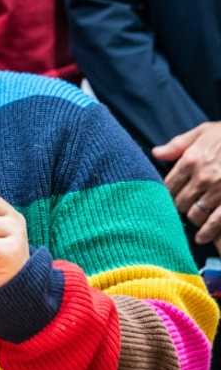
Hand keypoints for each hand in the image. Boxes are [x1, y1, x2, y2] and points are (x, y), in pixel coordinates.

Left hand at [153, 122, 220, 242]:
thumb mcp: (203, 132)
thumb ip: (178, 144)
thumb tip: (156, 153)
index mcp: (191, 160)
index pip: (168, 185)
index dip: (167, 194)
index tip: (170, 198)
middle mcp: (202, 177)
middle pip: (179, 202)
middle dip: (179, 207)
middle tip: (182, 209)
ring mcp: (218, 191)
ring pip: (195, 214)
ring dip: (193, 219)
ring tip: (194, 219)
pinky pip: (215, 222)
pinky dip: (207, 232)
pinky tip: (202, 237)